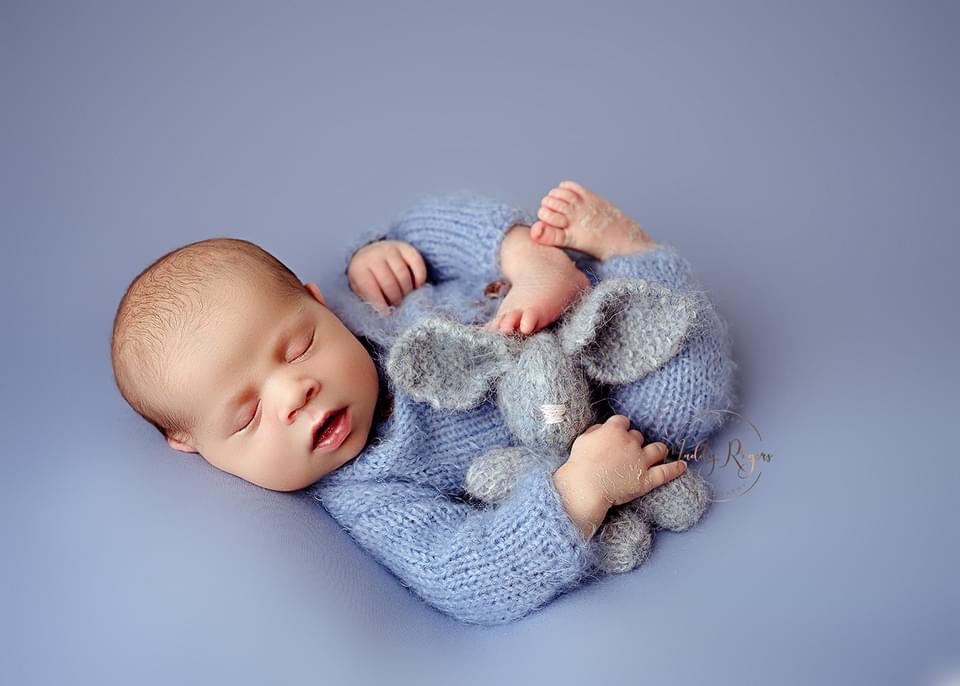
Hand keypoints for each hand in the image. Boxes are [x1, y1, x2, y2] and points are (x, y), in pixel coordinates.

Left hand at [347, 240, 426, 314]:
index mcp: (359, 268)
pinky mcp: (406, 247)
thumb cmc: (366, 280)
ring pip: (404, 275)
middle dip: (395, 299)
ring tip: (406, 299)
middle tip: (398, 307)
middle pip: (389, 283)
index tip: (387, 315)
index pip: (371, 289)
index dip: (380, 305)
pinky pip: (417, 263)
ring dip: (407, 291)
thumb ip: (369, 302)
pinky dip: (420, 277)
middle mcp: (374, 255)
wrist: (370, 254)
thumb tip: (384, 316)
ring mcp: (391, 249)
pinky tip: (417, 286)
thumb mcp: (360, 290)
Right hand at [568, 414, 684, 507]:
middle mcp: (631, 442)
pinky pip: (666, 472)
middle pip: (638, 435)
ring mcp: (641, 461)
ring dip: (658, 450)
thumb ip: (597, 431)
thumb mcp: (583, 439)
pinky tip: (683, 466)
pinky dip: (675, 469)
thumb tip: (603, 430)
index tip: (617, 434)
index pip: (622, 422)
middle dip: (634, 441)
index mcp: (614, 430)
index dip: (620, 428)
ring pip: (657, 449)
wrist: (584, 488)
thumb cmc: (579, 464)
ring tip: (659, 452)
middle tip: (626, 451)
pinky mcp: (646, 479)